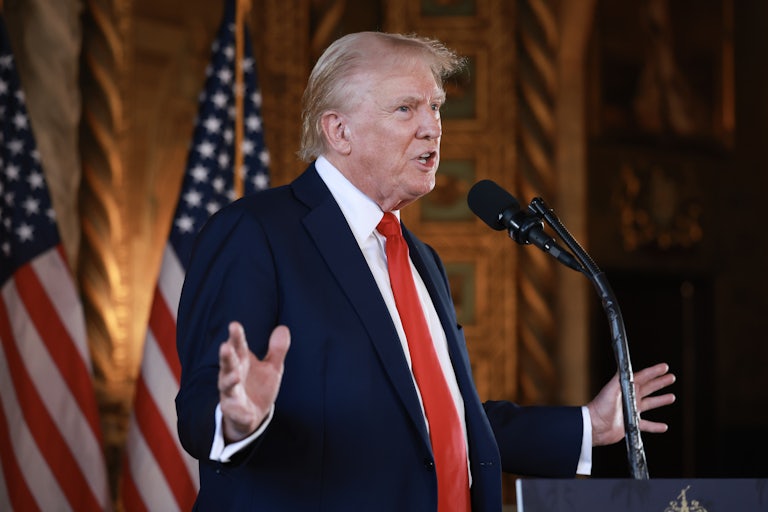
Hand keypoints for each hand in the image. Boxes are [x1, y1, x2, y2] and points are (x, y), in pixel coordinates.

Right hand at [218, 322, 290, 442]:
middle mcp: (233, 376)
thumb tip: (283, 328)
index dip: (236, 336)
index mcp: (242, 363)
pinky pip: (236, 412)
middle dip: (226, 356)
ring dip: (229, 380)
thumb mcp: (271, 368)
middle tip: (225, 346)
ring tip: (235, 376)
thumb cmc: (258, 387)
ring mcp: (232, 394)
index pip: (238, 347)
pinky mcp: (235, 412)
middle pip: (228, 364)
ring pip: (226, 386)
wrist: (252, 417)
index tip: (234, 325)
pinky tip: (245, 412)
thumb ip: (277, 350)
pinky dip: (240, 412)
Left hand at [587, 363, 675, 445]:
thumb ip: (620, 378)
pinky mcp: (631, 424)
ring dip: (660, 400)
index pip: (643, 377)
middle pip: (649, 388)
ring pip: (650, 404)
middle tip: (672, 377)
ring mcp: (631, 411)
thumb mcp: (611, 388)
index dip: (654, 372)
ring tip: (672, 397)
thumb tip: (626, 365)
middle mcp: (630, 398)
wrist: (595, 425)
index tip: (665, 367)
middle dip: (660, 382)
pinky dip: (655, 426)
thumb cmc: (601, 406)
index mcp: (626, 388)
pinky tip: (664, 427)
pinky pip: (647, 425)